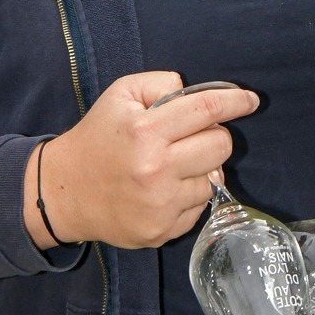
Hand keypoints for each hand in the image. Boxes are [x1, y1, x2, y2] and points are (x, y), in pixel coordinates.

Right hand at [25, 71, 258, 252]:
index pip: (207, 110)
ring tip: (170, 167)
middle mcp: (156, 169)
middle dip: (214, 136)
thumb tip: (195, 91)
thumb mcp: (120, 95)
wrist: (64, 192)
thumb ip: (160, 83)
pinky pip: (199, 208)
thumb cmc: (97, 138)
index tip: (251, 100)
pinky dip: (189, 197)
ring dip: (200, 169)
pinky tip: (164, 191)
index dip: (236, 101)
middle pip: (221, 146)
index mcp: (146, 131)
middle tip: (191, 137)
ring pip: (213, 179)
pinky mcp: (161, 231)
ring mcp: (160, 204)